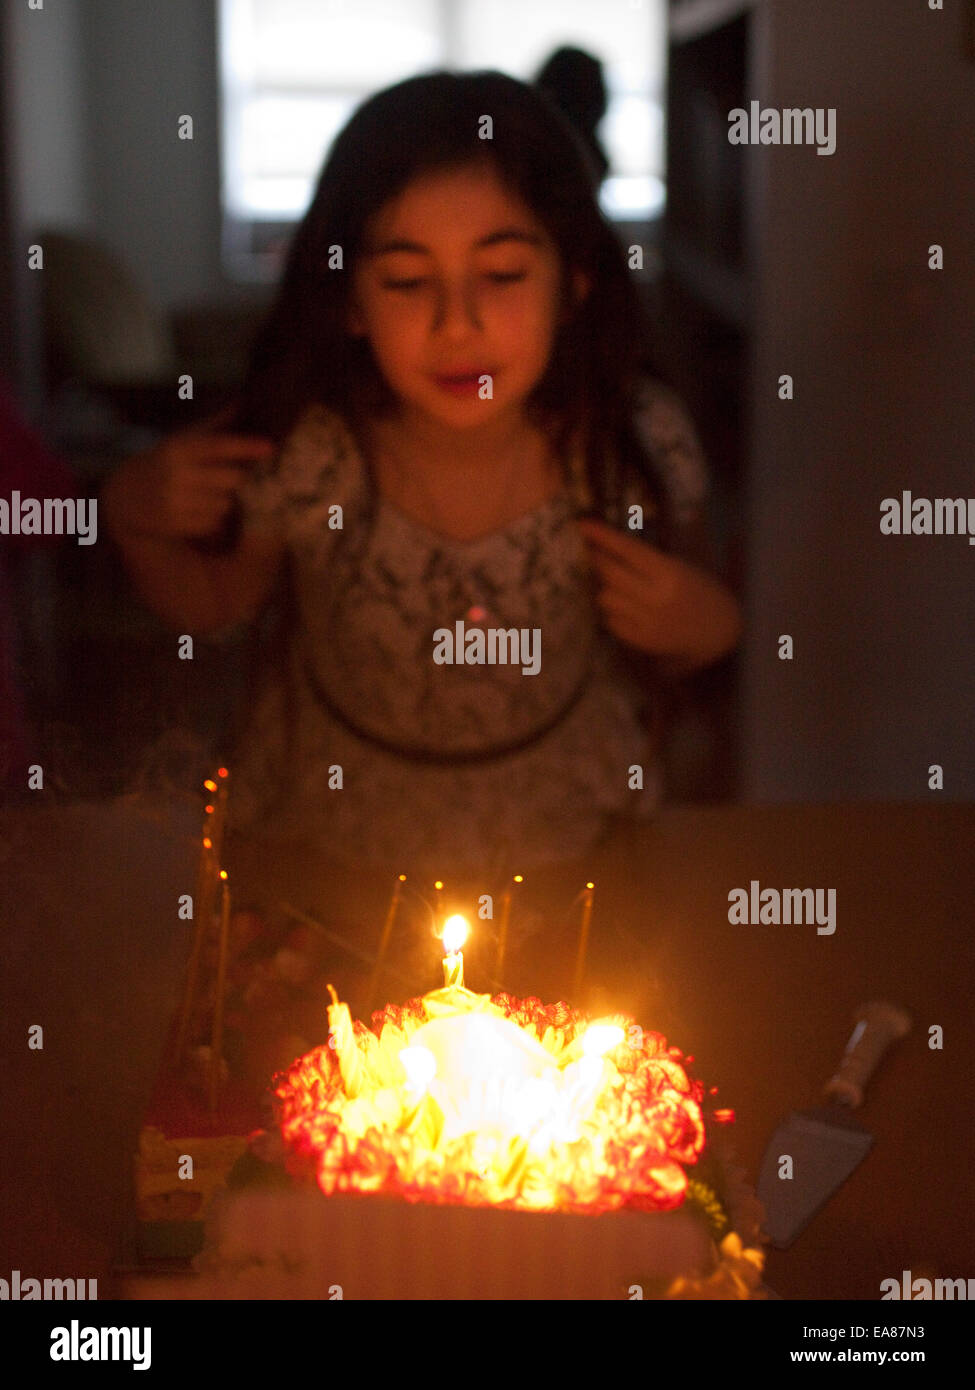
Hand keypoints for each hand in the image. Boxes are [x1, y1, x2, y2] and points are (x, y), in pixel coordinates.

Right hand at [102, 424, 275, 541]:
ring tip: (203, 494)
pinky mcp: (175, 524)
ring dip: (223, 500)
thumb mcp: (180, 440)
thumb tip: (244, 401)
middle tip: (224, 477)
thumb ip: (214, 425)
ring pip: (225, 503)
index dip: (246, 446)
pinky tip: (195, 510)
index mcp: (179, 448)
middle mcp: (176, 474)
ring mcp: (175, 501)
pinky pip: (214, 523)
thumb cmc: (162, 463)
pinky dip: (212, 518)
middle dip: (235, 478)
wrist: (122, 496)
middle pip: (231, 479)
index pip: (218, 445)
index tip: (270, 447)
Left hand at [578, 516, 740, 666]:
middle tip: (593, 552)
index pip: (628, 550)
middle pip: (610, 573)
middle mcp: (656, 597)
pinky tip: (624, 606)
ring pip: (605, 597)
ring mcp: (647, 621)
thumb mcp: (682, 566)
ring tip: (615, 583)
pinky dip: (611, 610)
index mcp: (669, 572)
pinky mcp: (641, 640)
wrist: (718, 630)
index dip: (603, 536)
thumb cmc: (700, 591)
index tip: (582, 524)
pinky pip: (610, 620)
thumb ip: (649, 558)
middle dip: (597, 560)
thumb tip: (611, 545)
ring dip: (604, 586)